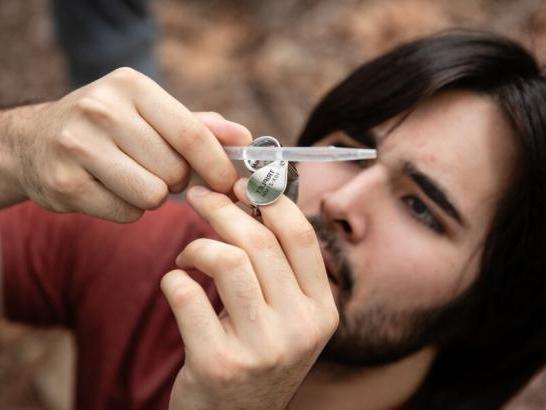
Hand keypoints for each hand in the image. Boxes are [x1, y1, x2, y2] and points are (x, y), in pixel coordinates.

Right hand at [5, 68, 250, 221]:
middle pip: (175, 171)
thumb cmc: (109, 128)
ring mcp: (78, 146)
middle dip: (177, 180)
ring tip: (132, 178)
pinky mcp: (65, 183)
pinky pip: (127, 213)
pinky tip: (109, 189)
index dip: (218, 166)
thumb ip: (198, 125)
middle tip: (159, 170)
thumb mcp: (150, 114)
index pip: (192, 134)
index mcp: (132, 86)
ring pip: (154, 196)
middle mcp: (102, 110)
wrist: (35, 142)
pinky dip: (128, 209)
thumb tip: (244, 138)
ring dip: (153, 196)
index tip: (229, 183)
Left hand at [160, 180, 338, 409]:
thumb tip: (252, 201)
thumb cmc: (255, 356)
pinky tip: (176, 283)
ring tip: (187, 256)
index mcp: (321, 310)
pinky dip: (173, 279)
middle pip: (260, 242)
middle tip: (198, 197)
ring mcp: (262, 348)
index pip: (302, 237)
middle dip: (222, 208)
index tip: (242, 183)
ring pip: (227, 260)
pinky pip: (187, 296)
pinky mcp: (219, 364)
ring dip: (197, 245)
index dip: (271, 201)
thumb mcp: (282, 317)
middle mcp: (300, 329)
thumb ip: (277, 268)